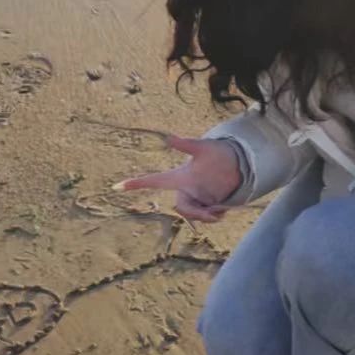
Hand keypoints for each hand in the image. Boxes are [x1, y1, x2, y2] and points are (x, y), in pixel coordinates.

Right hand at [115, 134, 242, 222]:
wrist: (238, 162)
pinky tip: (223, 211)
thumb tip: (168, 137)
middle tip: (213, 214)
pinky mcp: (207, 205)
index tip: (117, 186)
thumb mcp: (202, 148)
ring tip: (221, 210)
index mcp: (179, 176)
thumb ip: (185, 145)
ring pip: (194, 215)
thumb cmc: (217, 152)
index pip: (154, 180)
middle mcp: (185, 189)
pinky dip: (214, 216)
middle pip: (181, 208)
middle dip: (196, 213)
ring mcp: (196, 198)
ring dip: (207, 216)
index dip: (136, 183)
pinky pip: (205, 217)